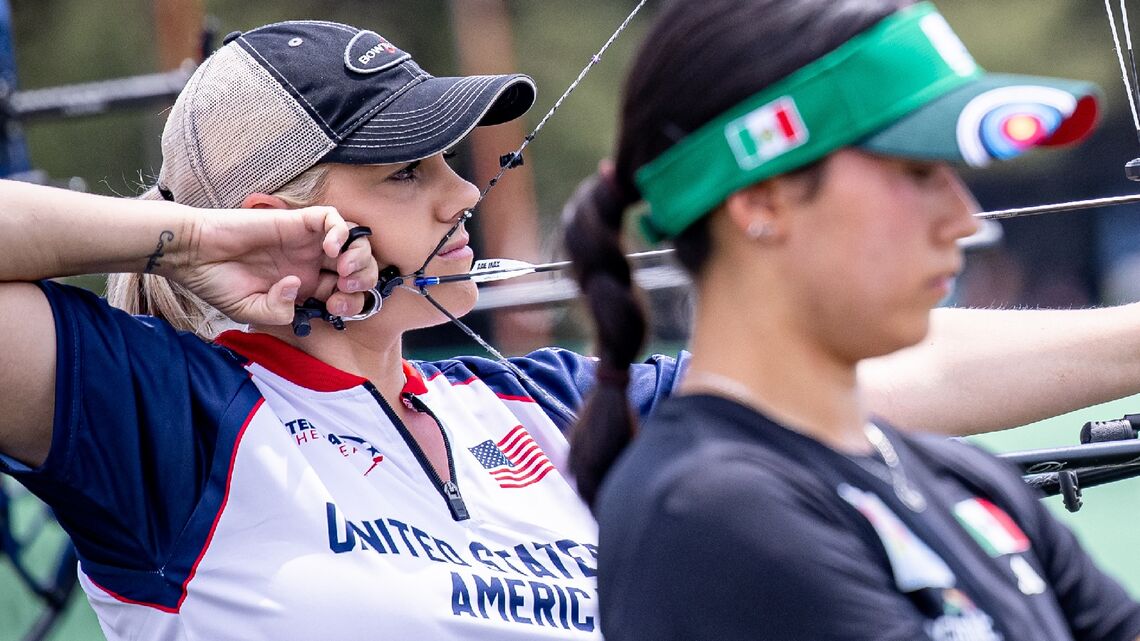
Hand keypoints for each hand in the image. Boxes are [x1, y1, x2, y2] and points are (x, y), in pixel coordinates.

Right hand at [172, 206, 379, 325]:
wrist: (191, 255)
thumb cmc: (217, 282)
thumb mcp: (250, 311)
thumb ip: (278, 312)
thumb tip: (297, 287)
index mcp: (304, 287)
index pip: (346, 293)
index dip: (351, 302)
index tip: (335, 309)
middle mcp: (310, 263)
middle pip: (358, 267)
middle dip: (364, 279)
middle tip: (346, 288)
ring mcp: (306, 242)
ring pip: (354, 240)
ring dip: (359, 255)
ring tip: (342, 269)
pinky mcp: (296, 221)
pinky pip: (332, 219)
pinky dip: (340, 231)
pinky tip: (329, 248)